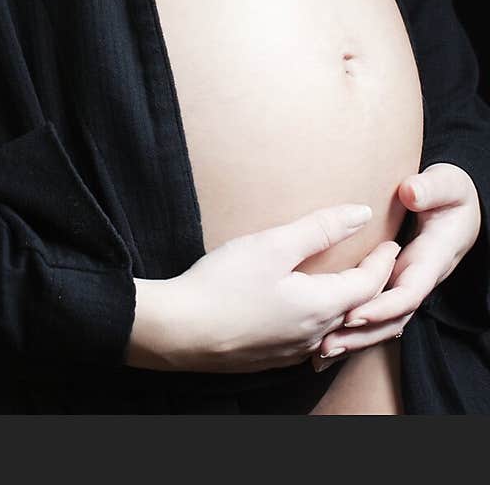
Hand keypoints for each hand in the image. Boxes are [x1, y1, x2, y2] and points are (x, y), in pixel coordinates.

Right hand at [132, 203, 401, 373]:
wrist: (179, 331)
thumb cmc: (223, 284)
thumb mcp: (272, 245)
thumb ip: (319, 228)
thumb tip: (362, 213)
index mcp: (320, 306)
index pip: (369, 285)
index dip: (383, 262)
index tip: (391, 244)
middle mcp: (315, 335)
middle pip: (359, 310)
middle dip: (376, 286)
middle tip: (382, 264)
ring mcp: (293, 351)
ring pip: (339, 329)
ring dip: (353, 306)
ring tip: (355, 286)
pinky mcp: (272, 357)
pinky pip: (316, 341)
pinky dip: (328, 322)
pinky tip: (315, 314)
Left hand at [311, 163, 481, 370]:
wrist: (458, 204)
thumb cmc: (451, 193)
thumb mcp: (448, 184)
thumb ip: (431, 188)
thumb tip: (410, 193)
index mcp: (432, 261)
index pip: (408, 293)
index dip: (382, 307)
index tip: (353, 313)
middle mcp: (419, 279)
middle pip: (392, 318)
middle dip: (361, 335)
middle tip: (326, 346)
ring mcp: (406, 284)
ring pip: (383, 321)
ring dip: (354, 339)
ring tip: (320, 352)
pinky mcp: (394, 284)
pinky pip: (376, 312)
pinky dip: (354, 329)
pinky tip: (325, 342)